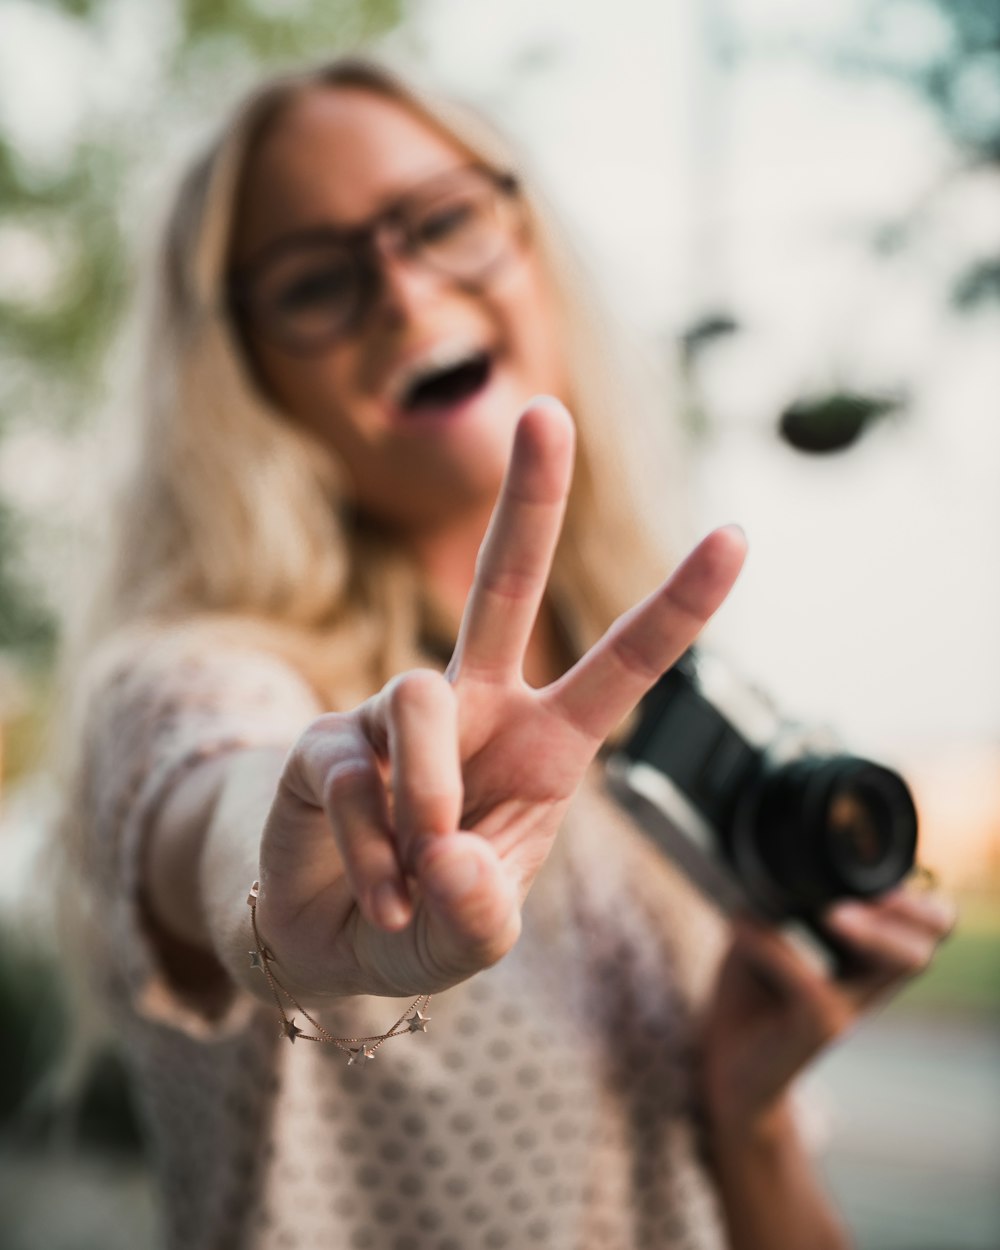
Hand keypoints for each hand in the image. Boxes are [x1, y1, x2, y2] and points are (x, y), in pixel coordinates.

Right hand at [253, 397, 746, 999]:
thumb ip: (480, 914)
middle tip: (547, 410)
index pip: (621, 667)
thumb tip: (447, 853)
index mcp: (545, 745)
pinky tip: (378, 889)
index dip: (677, 605)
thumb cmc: (432, 920)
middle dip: (530, 501)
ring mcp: (398, 715)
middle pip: (503, 586)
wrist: (332, 940)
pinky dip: (372, 854)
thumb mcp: (476, 937)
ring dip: (425, 802)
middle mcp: (475, 708)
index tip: (737, 534)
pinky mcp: (328, 739)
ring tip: (416, 879)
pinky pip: (356, 775)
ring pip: (420, 697)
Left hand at [701, 886, 956, 1139]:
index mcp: (863, 955)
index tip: (867, 875)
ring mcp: (851, 1006)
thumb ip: (776, 905)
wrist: (725, 1068)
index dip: (912, 894)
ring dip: (873, 930)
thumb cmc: (748, 996)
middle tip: (870, 897)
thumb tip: (768, 874)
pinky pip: (812, 982)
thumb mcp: (762, 936)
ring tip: (831, 915)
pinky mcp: (820, 1026)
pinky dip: (773, 945)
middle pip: (933, 935)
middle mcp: (868, 981)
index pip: (925, 919)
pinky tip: (739, 923)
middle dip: (914, 909)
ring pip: (904, 961)